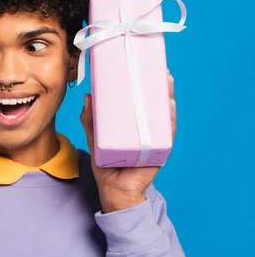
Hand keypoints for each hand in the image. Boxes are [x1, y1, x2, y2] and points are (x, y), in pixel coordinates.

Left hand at [80, 71, 176, 212]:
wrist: (114, 190)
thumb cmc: (106, 164)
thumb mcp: (94, 138)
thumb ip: (90, 120)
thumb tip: (88, 97)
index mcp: (131, 123)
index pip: (141, 100)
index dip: (145, 84)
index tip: (145, 66)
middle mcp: (145, 129)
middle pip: (156, 104)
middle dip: (161, 86)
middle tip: (161, 70)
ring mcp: (154, 139)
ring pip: (164, 115)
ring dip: (168, 98)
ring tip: (166, 84)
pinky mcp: (159, 150)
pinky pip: (167, 134)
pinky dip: (169, 120)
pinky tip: (169, 107)